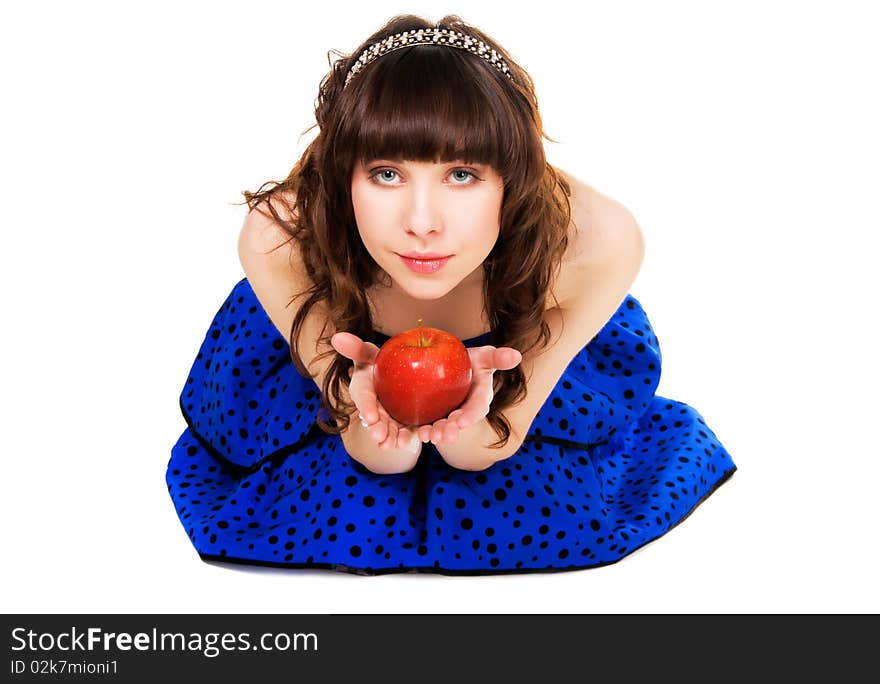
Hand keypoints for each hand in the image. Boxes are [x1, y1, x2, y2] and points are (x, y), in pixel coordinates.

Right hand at [330, 332, 420, 450]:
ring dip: (395, 438)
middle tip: (381, 436)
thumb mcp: (370, 353)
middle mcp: (375, 408)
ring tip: (400, 443)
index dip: (366, 407)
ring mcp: (391, 417)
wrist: (400, 373)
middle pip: (377, 420)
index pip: (363, 398)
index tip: (370, 416)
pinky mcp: (407, 422)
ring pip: (393, 429)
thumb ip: (357, 348)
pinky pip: (411, 430)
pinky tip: (422, 439)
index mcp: (364, 390)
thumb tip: (337, 337)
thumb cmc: (380, 362)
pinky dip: (415, 435)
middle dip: (378, 429)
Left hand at [416, 344, 522, 445]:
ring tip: (426, 436)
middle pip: (458, 423)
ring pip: (442, 428)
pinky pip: (426, 424)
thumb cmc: (469, 360)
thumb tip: (516, 356)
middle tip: (443, 436)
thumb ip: (497, 357)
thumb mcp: (483, 356)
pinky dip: (420, 430)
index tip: (463, 421)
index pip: (476, 409)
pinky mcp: (432, 416)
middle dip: (451, 430)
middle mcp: (464, 412)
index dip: (471, 415)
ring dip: (435, 434)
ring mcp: (448, 416)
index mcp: (479, 400)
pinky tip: (415, 433)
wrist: (448, 365)